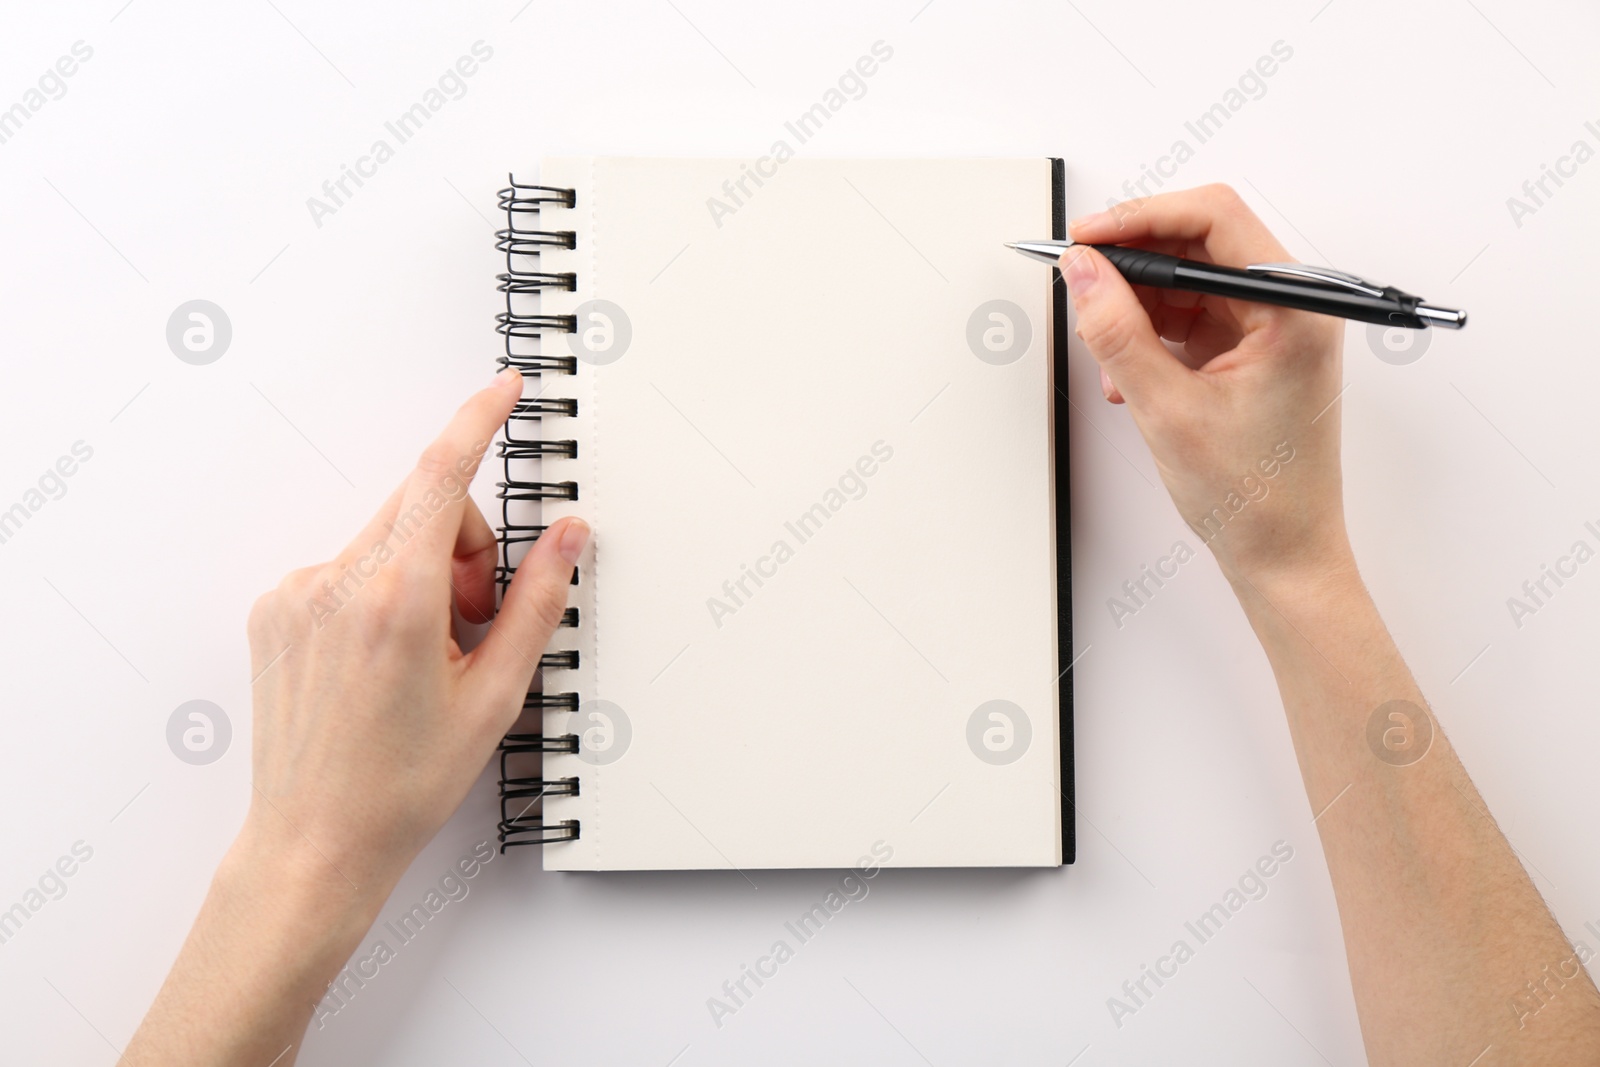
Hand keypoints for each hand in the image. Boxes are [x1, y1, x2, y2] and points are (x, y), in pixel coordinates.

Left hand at [243, 369, 586, 900]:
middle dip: (465, 550)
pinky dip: (379, 594)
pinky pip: (347, 568)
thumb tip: (568, 536)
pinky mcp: (274, 610)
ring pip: (386, 539)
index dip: (479, 422)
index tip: (503, 391)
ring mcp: (295, 594)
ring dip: (422, 574)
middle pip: (423, 510)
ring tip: (428, 655)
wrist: (315, 841)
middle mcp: (335, 582)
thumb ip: (538, 600)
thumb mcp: (496, 694)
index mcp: (396, 599)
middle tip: (477, 623)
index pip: (443, 475)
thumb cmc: (402, 784)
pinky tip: (384, 660)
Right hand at [1064, 184, 1350, 590]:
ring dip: (1138, 305)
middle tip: (1080, 279)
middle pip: (1201, 242)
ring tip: (1105, 348)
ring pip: (1189, 280)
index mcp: (1296, 309)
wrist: (1283, 555)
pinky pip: (1191, 317)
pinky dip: (1151, 334)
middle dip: (1134, 261)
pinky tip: (1125, 372)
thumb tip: (1082, 272)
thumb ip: (1117, 333)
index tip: (1088, 236)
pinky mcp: (1252, 351)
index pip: (1216, 219)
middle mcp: (1293, 308)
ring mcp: (1273, 328)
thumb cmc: (1256, 497)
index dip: (1142, 218)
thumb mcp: (1167, 410)